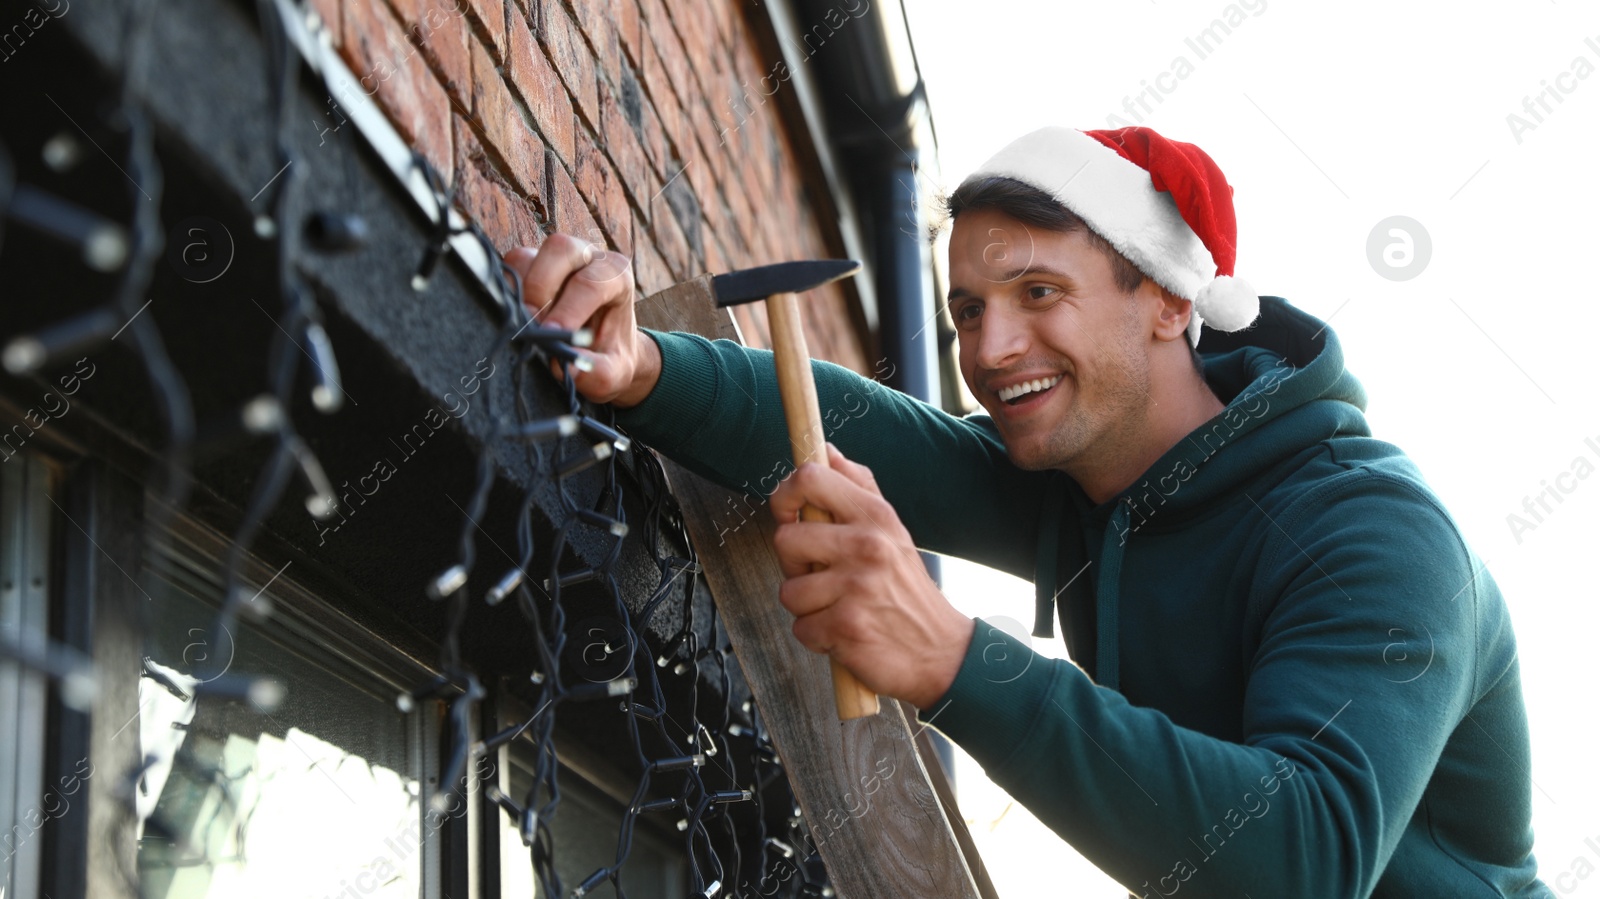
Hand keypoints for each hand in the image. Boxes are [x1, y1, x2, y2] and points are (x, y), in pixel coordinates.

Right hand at [506, 234, 660, 407]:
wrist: (602, 348)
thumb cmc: (610, 354)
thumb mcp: (613, 371)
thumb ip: (596, 372)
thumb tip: (562, 365)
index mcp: (616, 275)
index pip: (590, 283)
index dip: (568, 310)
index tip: (553, 335)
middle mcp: (587, 256)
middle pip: (559, 249)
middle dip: (540, 286)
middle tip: (533, 324)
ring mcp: (555, 259)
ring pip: (526, 257)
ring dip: (518, 291)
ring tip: (525, 325)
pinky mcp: (530, 265)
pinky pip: (508, 269)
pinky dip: (506, 292)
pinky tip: (514, 317)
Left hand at [770, 444, 975, 708]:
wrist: (941, 652)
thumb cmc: (907, 589)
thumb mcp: (891, 530)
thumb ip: (858, 486)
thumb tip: (826, 449)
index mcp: (876, 515)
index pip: (810, 478)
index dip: (785, 496)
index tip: (789, 515)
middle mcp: (867, 545)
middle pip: (784, 539)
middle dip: (795, 564)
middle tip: (823, 575)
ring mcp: (856, 587)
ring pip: (788, 591)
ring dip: (807, 607)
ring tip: (839, 607)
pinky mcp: (847, 627)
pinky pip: (801, 628)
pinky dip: (818, 637)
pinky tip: (845, 632)